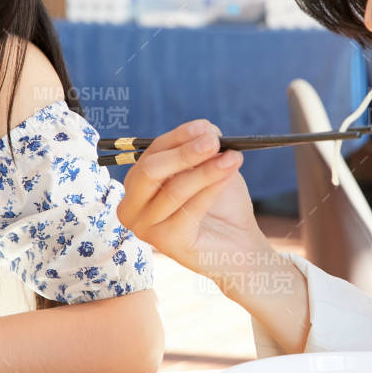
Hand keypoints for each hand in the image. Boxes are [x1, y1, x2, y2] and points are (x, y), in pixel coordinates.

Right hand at [116, 119, 263, 281]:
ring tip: (233, 157)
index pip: (151, 153)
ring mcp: (145, 228)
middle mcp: (131, 207)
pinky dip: (211, 188)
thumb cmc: (222, 205)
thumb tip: (206, 130)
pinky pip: (189, 209)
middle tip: (214, 141)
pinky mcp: (165, 243)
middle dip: (184, 153)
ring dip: (206, 170)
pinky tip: (229, 174)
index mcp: (136, 185)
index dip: (178, 136)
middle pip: (150, 170)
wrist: (240, 245)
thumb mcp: (210, 168)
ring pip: (173, 189)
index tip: (206, 127)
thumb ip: (203, 148)